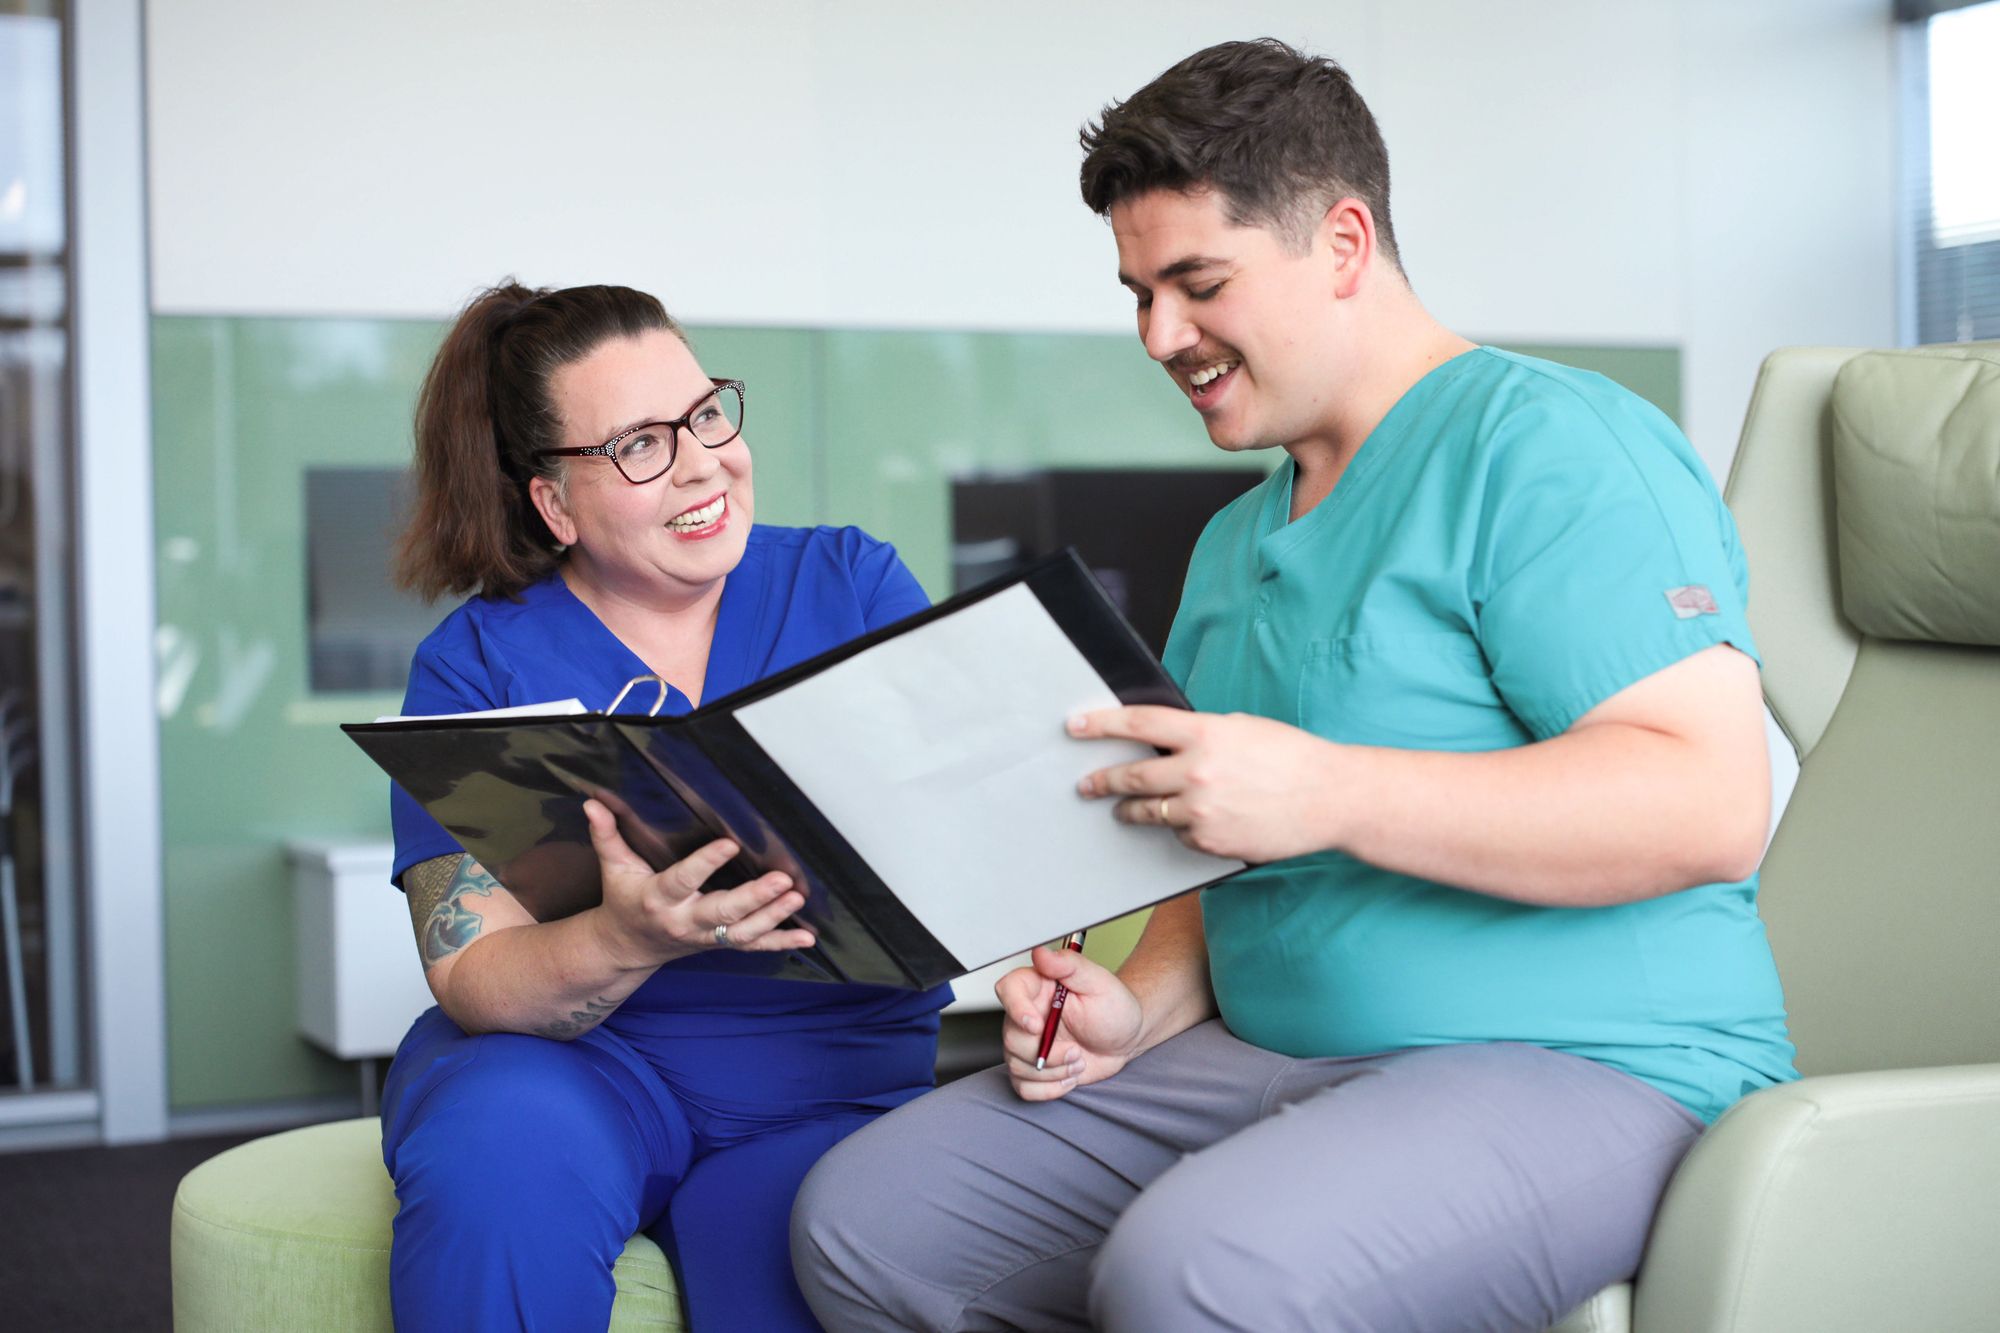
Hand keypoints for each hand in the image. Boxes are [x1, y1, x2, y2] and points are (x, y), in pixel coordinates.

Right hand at [582, 798, 814, 969]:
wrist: (626, 947)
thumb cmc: (624, 899)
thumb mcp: (614, 868)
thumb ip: (606, 835)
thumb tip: (592, 802)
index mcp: (658, 899)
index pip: (683, 881)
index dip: (706, 864)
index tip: (730, 844)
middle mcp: (684, 921)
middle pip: (721, 912)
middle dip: (753, 898)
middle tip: (780, 880)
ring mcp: (704, 937)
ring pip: (742, 933)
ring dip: (773, 917)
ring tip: (796, 897)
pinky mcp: (719, 944)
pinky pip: (753, 947)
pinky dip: (781, 943)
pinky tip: (807, 938)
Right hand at [997, 945, 1142, 1101]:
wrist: (1125, 1038)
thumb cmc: (1114, 1008)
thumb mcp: (1099, 982)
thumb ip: (1070, 966)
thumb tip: (1042, 953)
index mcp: (1038, 988)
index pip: (1008, 990)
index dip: (1016, 1009)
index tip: (1037, 1025)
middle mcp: (1028, 1015)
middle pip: (1011, 1037)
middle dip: (1047, 1053)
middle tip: (1075, 1050)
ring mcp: (1028, 1043)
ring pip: (1016, 1065)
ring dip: (1053, 1072)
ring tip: (1077, 1060)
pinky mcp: (1034, 1069)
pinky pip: (1023, 1087)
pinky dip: (1049, 1089)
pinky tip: (1069, 1076)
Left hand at [1071, 706, 1344, 862]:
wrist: (1331, 797)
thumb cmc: (1291, 757)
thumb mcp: (1242, 729)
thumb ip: (1199, 734)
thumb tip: (1162, 740)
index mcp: (1206, 733)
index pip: (1139, 723)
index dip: (1101, 724)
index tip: (1075, 727)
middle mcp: (1198, 772)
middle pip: (1132, 776)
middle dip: (1103, 780)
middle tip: (1086, 784)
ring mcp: (1203, 811)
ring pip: (1149, 812)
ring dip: (1131, 810)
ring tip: (1122, 809)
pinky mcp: (1212, 842)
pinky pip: (1181, 835)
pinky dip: (1181, 828)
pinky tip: (1192, 822)